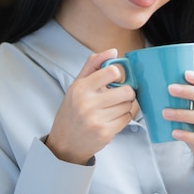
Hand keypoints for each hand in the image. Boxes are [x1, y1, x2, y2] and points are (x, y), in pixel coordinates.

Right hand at [45, 49, 135, 163]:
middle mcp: (87, 104)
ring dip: (124, 106)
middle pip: (127, 91)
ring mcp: (97, 120)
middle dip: (126, 92)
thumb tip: (114, 51)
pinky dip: (123, 117)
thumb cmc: (72, 110)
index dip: (118, 74)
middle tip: (118, 95)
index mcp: (81, 88)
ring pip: (128, 105)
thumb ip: (93, 64)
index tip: (114, 78)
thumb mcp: (77, 84)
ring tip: (112, 108)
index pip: (112, 72)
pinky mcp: (105, 133)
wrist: (65, 142)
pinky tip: (112, 118)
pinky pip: (127, 119)